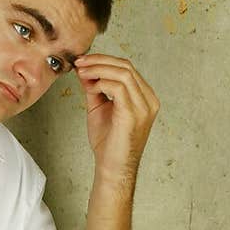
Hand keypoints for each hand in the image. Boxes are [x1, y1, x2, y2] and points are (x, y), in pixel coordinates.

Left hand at [74, 54, 159, 185]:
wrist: (113, 168)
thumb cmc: (108, 143)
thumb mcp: (99, 108)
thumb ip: (95, 88)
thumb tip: (84, 69)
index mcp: (144, 98)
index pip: (127, 68)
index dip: (104, 60)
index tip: (84, 61)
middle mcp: (148, 101)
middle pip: (126, 66)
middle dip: (100, 61)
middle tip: (80, 63)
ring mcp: (143, 107)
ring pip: (123, 73)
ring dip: (99, 69)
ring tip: (82, 72)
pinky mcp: (133, 114)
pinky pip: (118, 88)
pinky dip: (102, 83)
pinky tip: (91, 88)